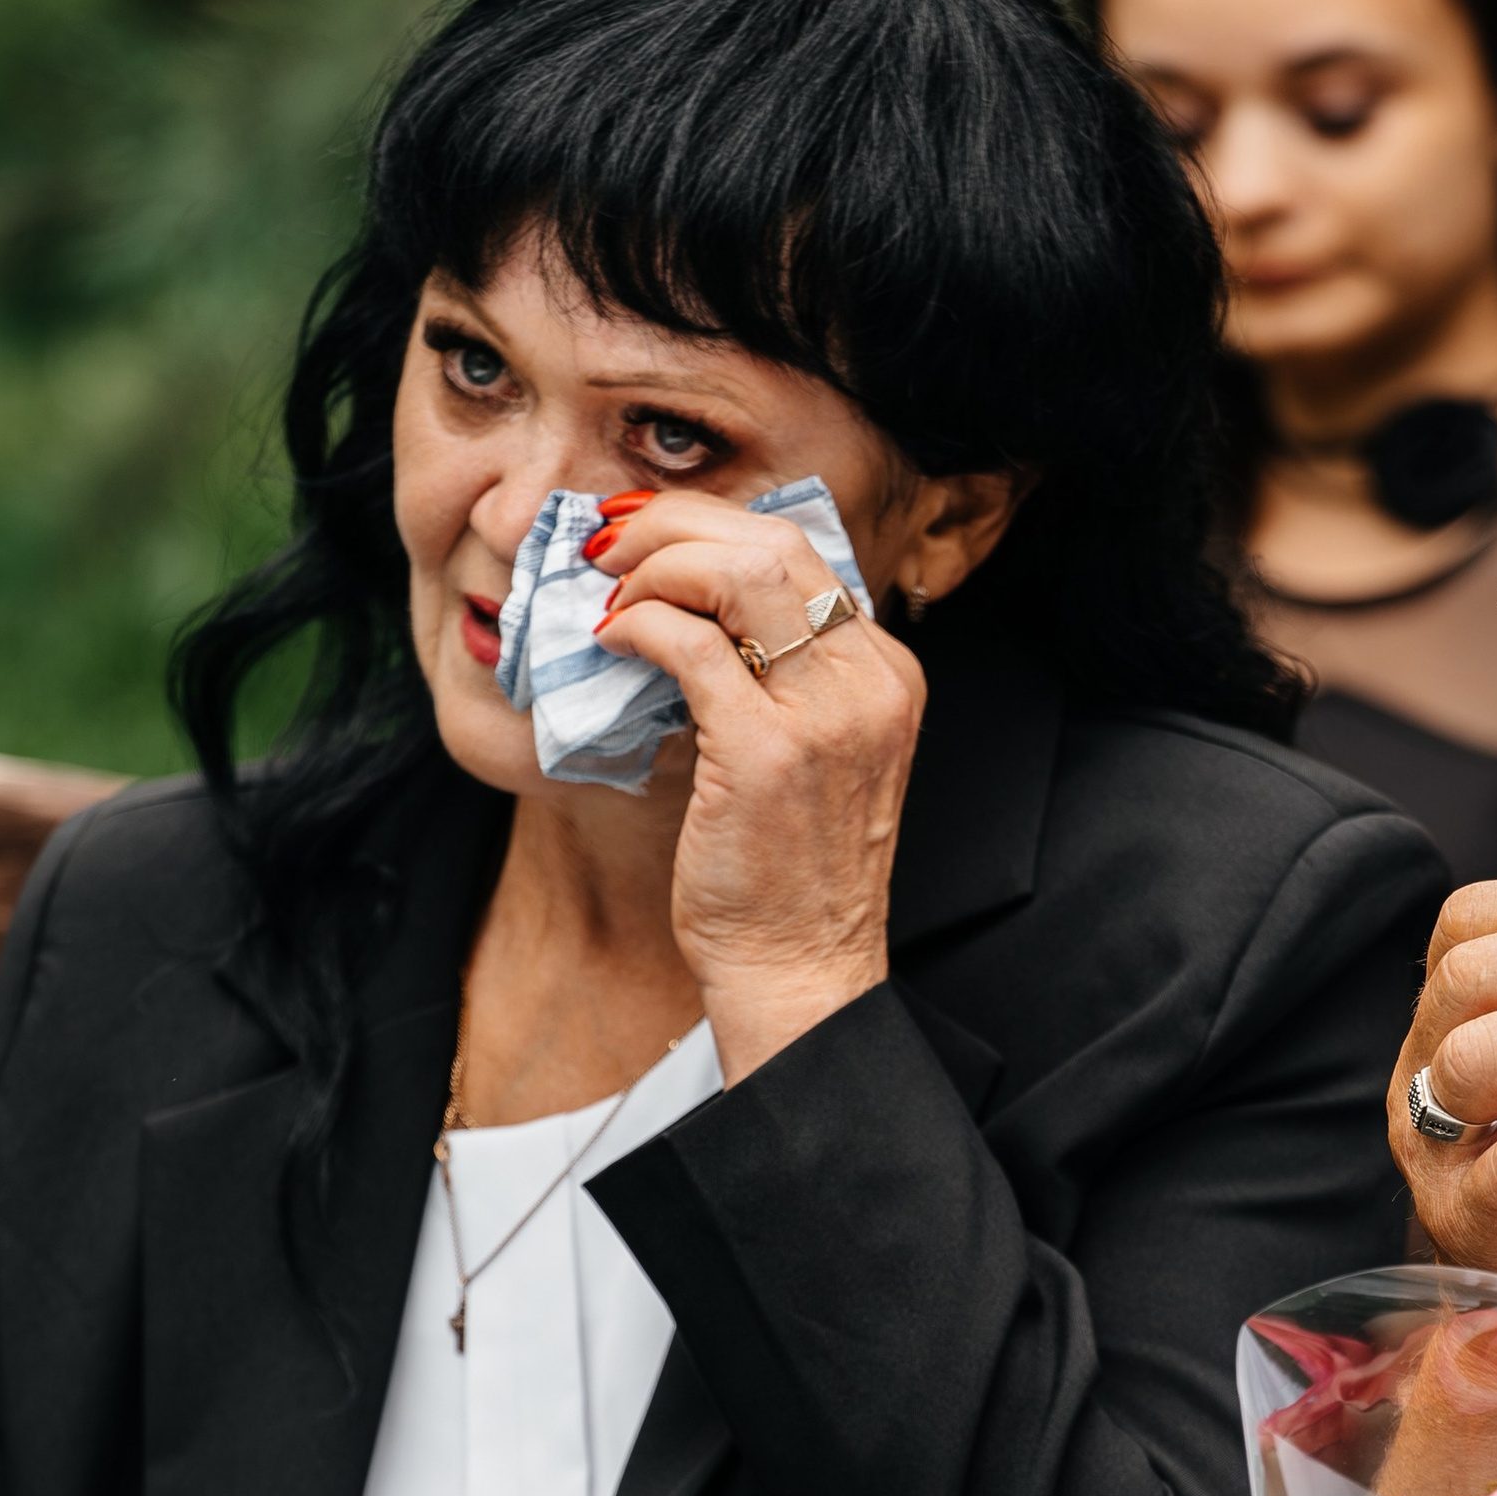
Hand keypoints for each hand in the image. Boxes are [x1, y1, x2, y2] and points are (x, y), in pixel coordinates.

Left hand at [591, 488, 925, 1081]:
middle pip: (772, 542)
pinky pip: (691, 644)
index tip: (649, 533)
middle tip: (610, 545)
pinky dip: (640, 624)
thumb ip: (778, 676)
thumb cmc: (788, 875)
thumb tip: (687, 604)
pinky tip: (613, 640)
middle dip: (674, 525)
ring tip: (610, 593)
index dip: (712, 526)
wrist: (800, 970)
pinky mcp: (767, 752)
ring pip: (737, 571)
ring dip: (655, 565)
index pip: (802, 553)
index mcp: (886, 674)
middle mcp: (871, 681)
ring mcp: (826, 715)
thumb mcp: (813, 753)